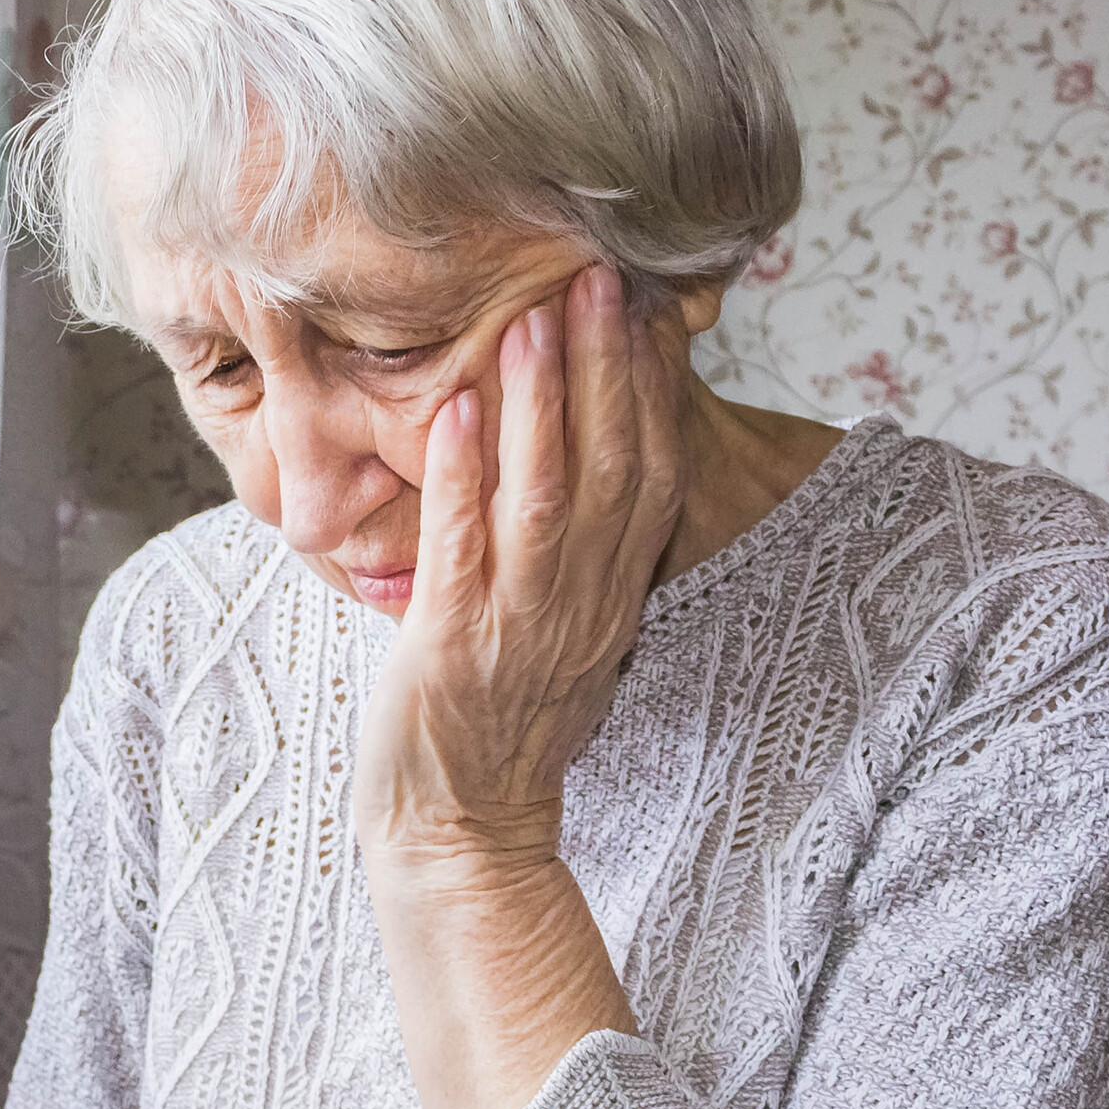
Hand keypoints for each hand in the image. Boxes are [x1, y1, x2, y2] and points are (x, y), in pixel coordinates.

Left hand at [351, 262, 685, 882]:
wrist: (463, 832)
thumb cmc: (497, 729)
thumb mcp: (560, 635)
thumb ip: (574, 559)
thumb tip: (571, 475)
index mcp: (612, 597)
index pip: (653, 475)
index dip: (651, 389)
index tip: (643, 308)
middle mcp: (583, 604)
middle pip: (616, 467)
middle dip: (608, 368)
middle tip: (599, 276)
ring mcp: (521, 624)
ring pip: (549, 496)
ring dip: (542, 403)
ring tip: (532, 319)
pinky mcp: (454, 645)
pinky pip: (466, 548)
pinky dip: (465, 477)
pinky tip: (459, 411)